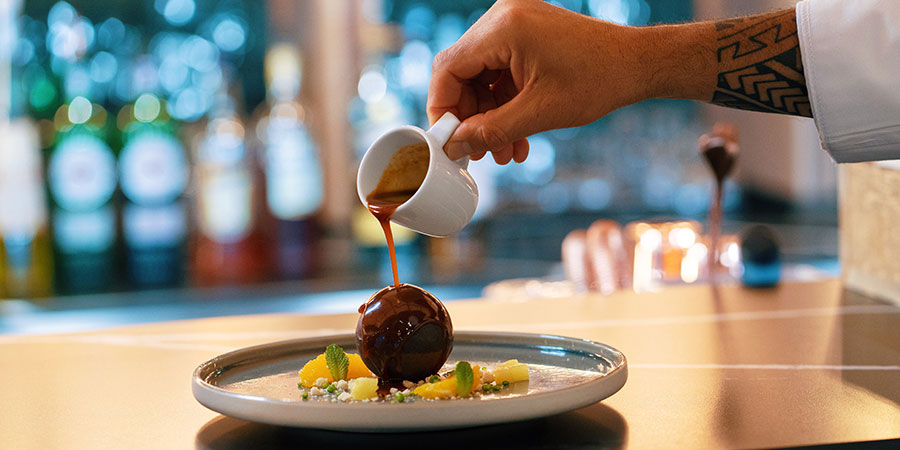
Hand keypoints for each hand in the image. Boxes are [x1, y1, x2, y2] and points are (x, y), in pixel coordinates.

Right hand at [427, 0, 661, 163]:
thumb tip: (455, 147)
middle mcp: (504, 17)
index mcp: (503, 28)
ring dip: (490, 116)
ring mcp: (515, 23)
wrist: (638, 64)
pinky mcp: (526, 34)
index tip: (448, 140)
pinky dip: (505, 103)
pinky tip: (517, 136)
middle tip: (479, 152)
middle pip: (463, 72)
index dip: (443, 109)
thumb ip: (490, 131)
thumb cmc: (598, 81)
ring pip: (481, 76)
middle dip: (471, 118)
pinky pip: (500, 71)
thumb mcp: (538, 114)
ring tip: (505, 151)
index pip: (448, 69)